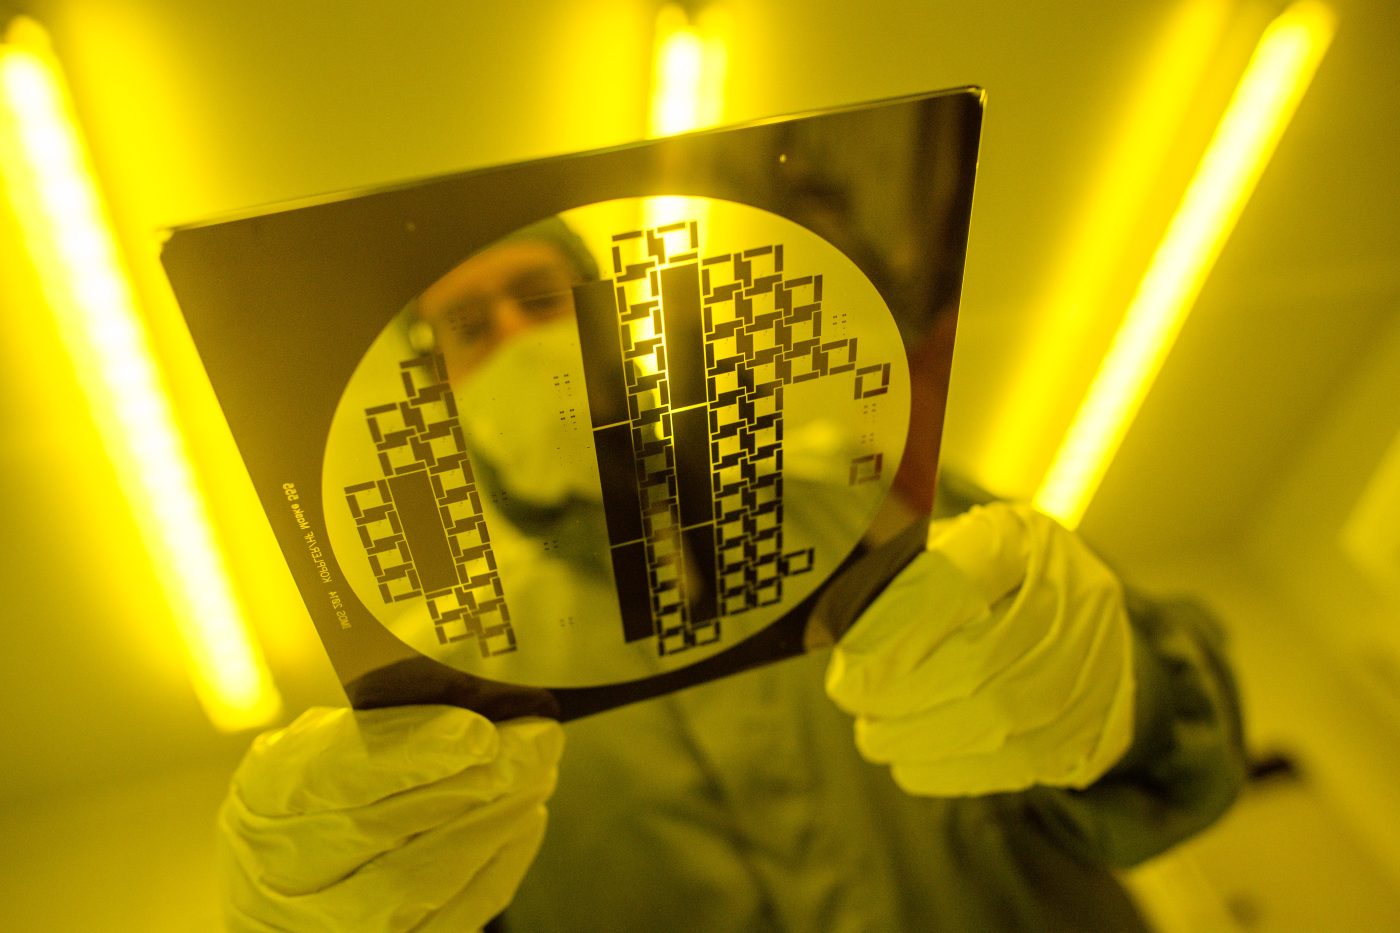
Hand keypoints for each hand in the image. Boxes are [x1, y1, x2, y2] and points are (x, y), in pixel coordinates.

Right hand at [218, 705, 562, 931]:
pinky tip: (526, 821)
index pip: (333, 773)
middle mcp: (280, 869)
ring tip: (539, 778)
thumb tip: (482, 705)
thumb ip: (391, 723)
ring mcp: (323, 924)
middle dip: (473, 785)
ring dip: (494, 826)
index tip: (480, 733)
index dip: (411, 754)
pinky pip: (447, 921)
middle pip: (381, 833)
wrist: (298, 879)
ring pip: (415, 885)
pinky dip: (496, 868)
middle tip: (537, 745)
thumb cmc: (329, 790)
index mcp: (265, 795)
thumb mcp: (335, 742)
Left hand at [825, 502, 1134, 796]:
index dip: (894, 635)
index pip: (955, 583)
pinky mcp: (1097, 726)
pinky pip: (1018, 763)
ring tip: (876, 736)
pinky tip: (912, 760)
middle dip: (900, 696)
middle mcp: (1076, 597)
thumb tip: (839, 634)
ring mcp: (1098, 665)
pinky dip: (949, 769)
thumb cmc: (980, 581)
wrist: (1075, 617)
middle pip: (980, 662)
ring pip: (1000, 719)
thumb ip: (895, 583)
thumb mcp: (943, 553)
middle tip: (855, 706)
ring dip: (918, 739)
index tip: (847, 673)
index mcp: (1023, 540)